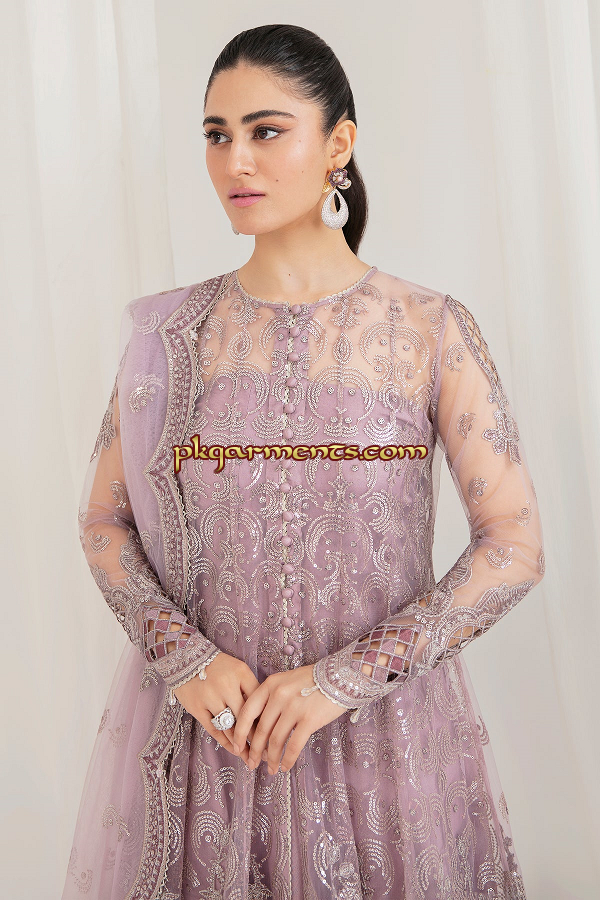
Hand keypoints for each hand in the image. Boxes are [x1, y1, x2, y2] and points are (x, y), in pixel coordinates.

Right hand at [173, 652, 260, 765]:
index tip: (273, 736)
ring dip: (241, 745)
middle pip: (245, 717)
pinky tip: (234, 750)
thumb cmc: (219, 667)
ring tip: (250, 758)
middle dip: (256, 738)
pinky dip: (225, 742)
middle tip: (264, 754)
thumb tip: (266, 713)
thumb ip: (252, 687)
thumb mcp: (239, 669)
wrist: (187, 659)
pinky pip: (214, 729)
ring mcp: (210, 698)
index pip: (258, 700)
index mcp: (241, 673)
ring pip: (230, 726)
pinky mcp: (197, 708)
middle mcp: (226, 685)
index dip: (267, 720)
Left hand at [231, 665, 346, 774]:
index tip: (237, 746)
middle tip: (252, 763)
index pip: (248, 712)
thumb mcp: (286, 681)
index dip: (240, 732)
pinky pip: (294, 745)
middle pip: (261, 730)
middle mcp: (279, 696)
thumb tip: (260, 726)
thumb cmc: (313, 680)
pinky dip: (288, 759)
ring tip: (271, 769)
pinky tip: (285, 766)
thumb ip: (272, 697)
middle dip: (255, 751)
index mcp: (270, 685)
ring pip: (276, 741)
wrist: (341, 676)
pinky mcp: (309, 719)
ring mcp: (294, 707)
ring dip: (271, 759)